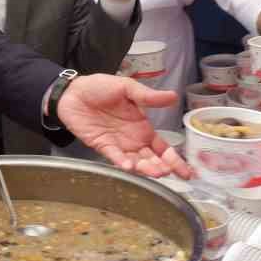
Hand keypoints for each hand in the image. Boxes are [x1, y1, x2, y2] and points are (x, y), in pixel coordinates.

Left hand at [56, 74, 191, 177]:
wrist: (73, 92)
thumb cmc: (100, 88)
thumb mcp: (127, 88)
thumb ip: (148, 96)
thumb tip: (173, 96)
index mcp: (143, 127)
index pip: (163, 148)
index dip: (175, 160)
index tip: (188, 172)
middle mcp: (133, 140)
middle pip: (152, 159)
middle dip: (162, 168)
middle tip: (169, 172)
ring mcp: (119, 145)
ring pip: (137, 162)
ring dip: (146, 169)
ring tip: (155, 171)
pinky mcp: (103, 146)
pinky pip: (115, 157)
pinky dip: (123, 163)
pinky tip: (130, 166)